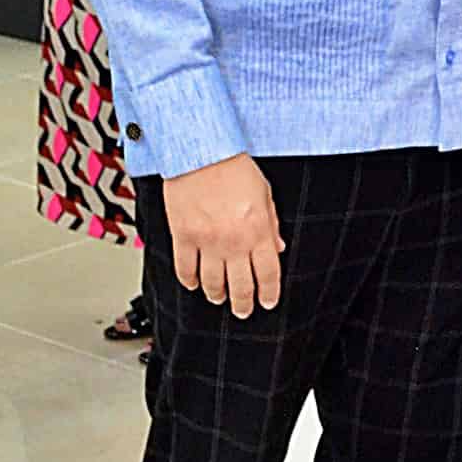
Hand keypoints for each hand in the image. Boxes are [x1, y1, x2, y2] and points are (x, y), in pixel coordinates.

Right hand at [163, 153, 283, 316]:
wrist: (200, 151)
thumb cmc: (233, 166)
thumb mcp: (264, 194)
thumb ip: (271, 224)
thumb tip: (278, 247)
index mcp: (258, 230)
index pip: (268, 273)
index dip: (269, 293)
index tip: (267, 302)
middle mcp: (234, 241)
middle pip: (241, 285)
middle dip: (243, 303)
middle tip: (243, 311)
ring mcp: (206, 241)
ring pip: (212, 283)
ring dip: (217, 295)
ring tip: (220, 299)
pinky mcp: (183, 236)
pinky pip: (185, 269)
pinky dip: (189, 281)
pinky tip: (193, 284)